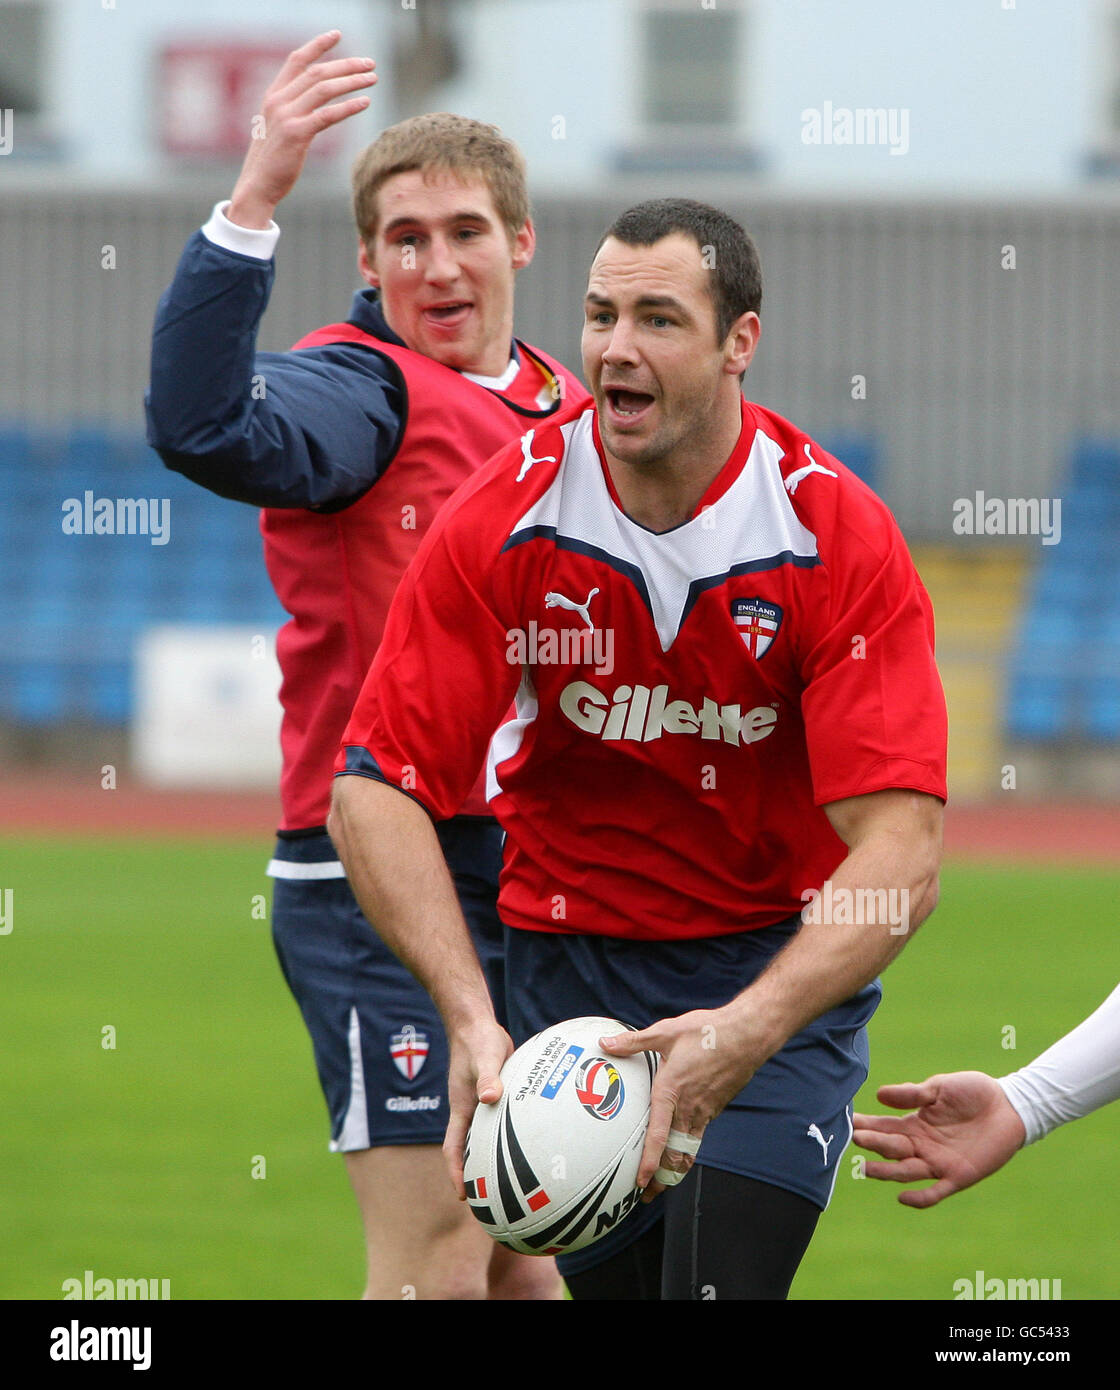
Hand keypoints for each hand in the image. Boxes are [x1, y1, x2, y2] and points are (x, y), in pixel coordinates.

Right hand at [228, 31, 376, 227]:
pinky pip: (327, 115)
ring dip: (351, 81)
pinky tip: (365, 102)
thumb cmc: (272, 161)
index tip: (338, 35)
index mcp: (273, 96)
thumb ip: (293, 110)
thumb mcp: (278, 128)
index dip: (317, 45)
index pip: (297, 61)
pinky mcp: (297, 134)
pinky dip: (348, 107)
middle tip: (370, 64)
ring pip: (323, 89)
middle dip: (346, 64)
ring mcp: (286, 116)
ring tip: (373, 79)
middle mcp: (278, 101)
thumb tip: (316, 102)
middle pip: (316, 72)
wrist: (257, 186)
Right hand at [442, 1019, 513, 1199]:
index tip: (464, 1197)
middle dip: (476, 1175)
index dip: (456, 1174)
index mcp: (462, 1108)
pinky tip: (531, 1140)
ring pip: (486, 1137)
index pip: (453, 1149)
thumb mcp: (484, 1057)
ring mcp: (482, 1103)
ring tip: (514, 1179)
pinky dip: (510, 1132)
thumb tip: (490, 1098)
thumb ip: (487, 1077)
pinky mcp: (496, 1094)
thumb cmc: (477, 1038)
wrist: (475, 1022)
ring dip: (494, 1156)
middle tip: (491, 1200)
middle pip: (469, 1150)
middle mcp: (470, 1110)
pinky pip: (501, 1120)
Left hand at [601, 1008, 755, 1200]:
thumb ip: (634, 1042)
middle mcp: (689, 1107)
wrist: (747, 1035)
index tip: (640, 1182)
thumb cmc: (706, 1031)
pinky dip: (689, 1149)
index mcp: (671, 1091)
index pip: (658, 1135)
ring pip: (689, 1149)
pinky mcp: (715, 1107)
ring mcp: (705, 1110)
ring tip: (663, 1184)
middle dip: (661, 1179)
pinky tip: (680, 1148)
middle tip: (647, 1196)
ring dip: (676, 1169)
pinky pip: (699, 1134)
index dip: (649, 1162)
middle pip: (675, 1154)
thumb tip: (604, 1043)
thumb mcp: (666, 1032)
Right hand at [853, 1071, 1026, 1208]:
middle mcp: (922, 1146)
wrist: (1009, 1106)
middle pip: (891, 1148)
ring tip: (867, 1169)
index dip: (866, 1125)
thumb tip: (879, 1095)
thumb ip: (911, 1094)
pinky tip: (903, 1197)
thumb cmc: (972, 1092)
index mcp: (915, 1124)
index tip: (847, 1122)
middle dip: (873, 1144)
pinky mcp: (959, 1176)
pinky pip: (936, 1191)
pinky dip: (920, 1197)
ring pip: (907, 1171)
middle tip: (856, 1138)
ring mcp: (938, 1162)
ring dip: (887, 1171)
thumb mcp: (939, 1087)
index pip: (884, 1126)